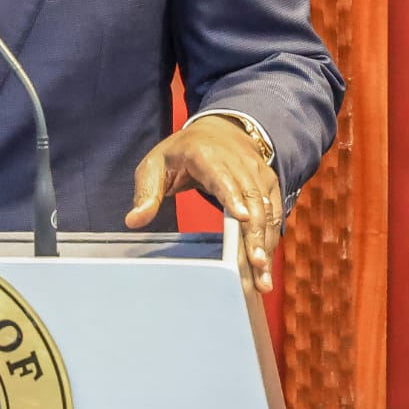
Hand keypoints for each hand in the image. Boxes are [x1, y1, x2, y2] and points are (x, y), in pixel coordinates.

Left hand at [126, 116, 282, 292]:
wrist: (218, 130)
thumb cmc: (181, 152)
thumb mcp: (155, 164)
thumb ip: (146, 192)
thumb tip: (133, 221)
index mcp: (205, 154)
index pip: (221, 176)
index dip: (233, 196)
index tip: (243, 218)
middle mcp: (238, 161)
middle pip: (250, 198)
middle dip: (255, 234)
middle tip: (255, 266)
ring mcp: (258, 172)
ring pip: (267, 208)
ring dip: (267, 243)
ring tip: (263, 278)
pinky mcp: (269, 184)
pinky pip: (275, 212)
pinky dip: (272, 239)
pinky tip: (265, 265)